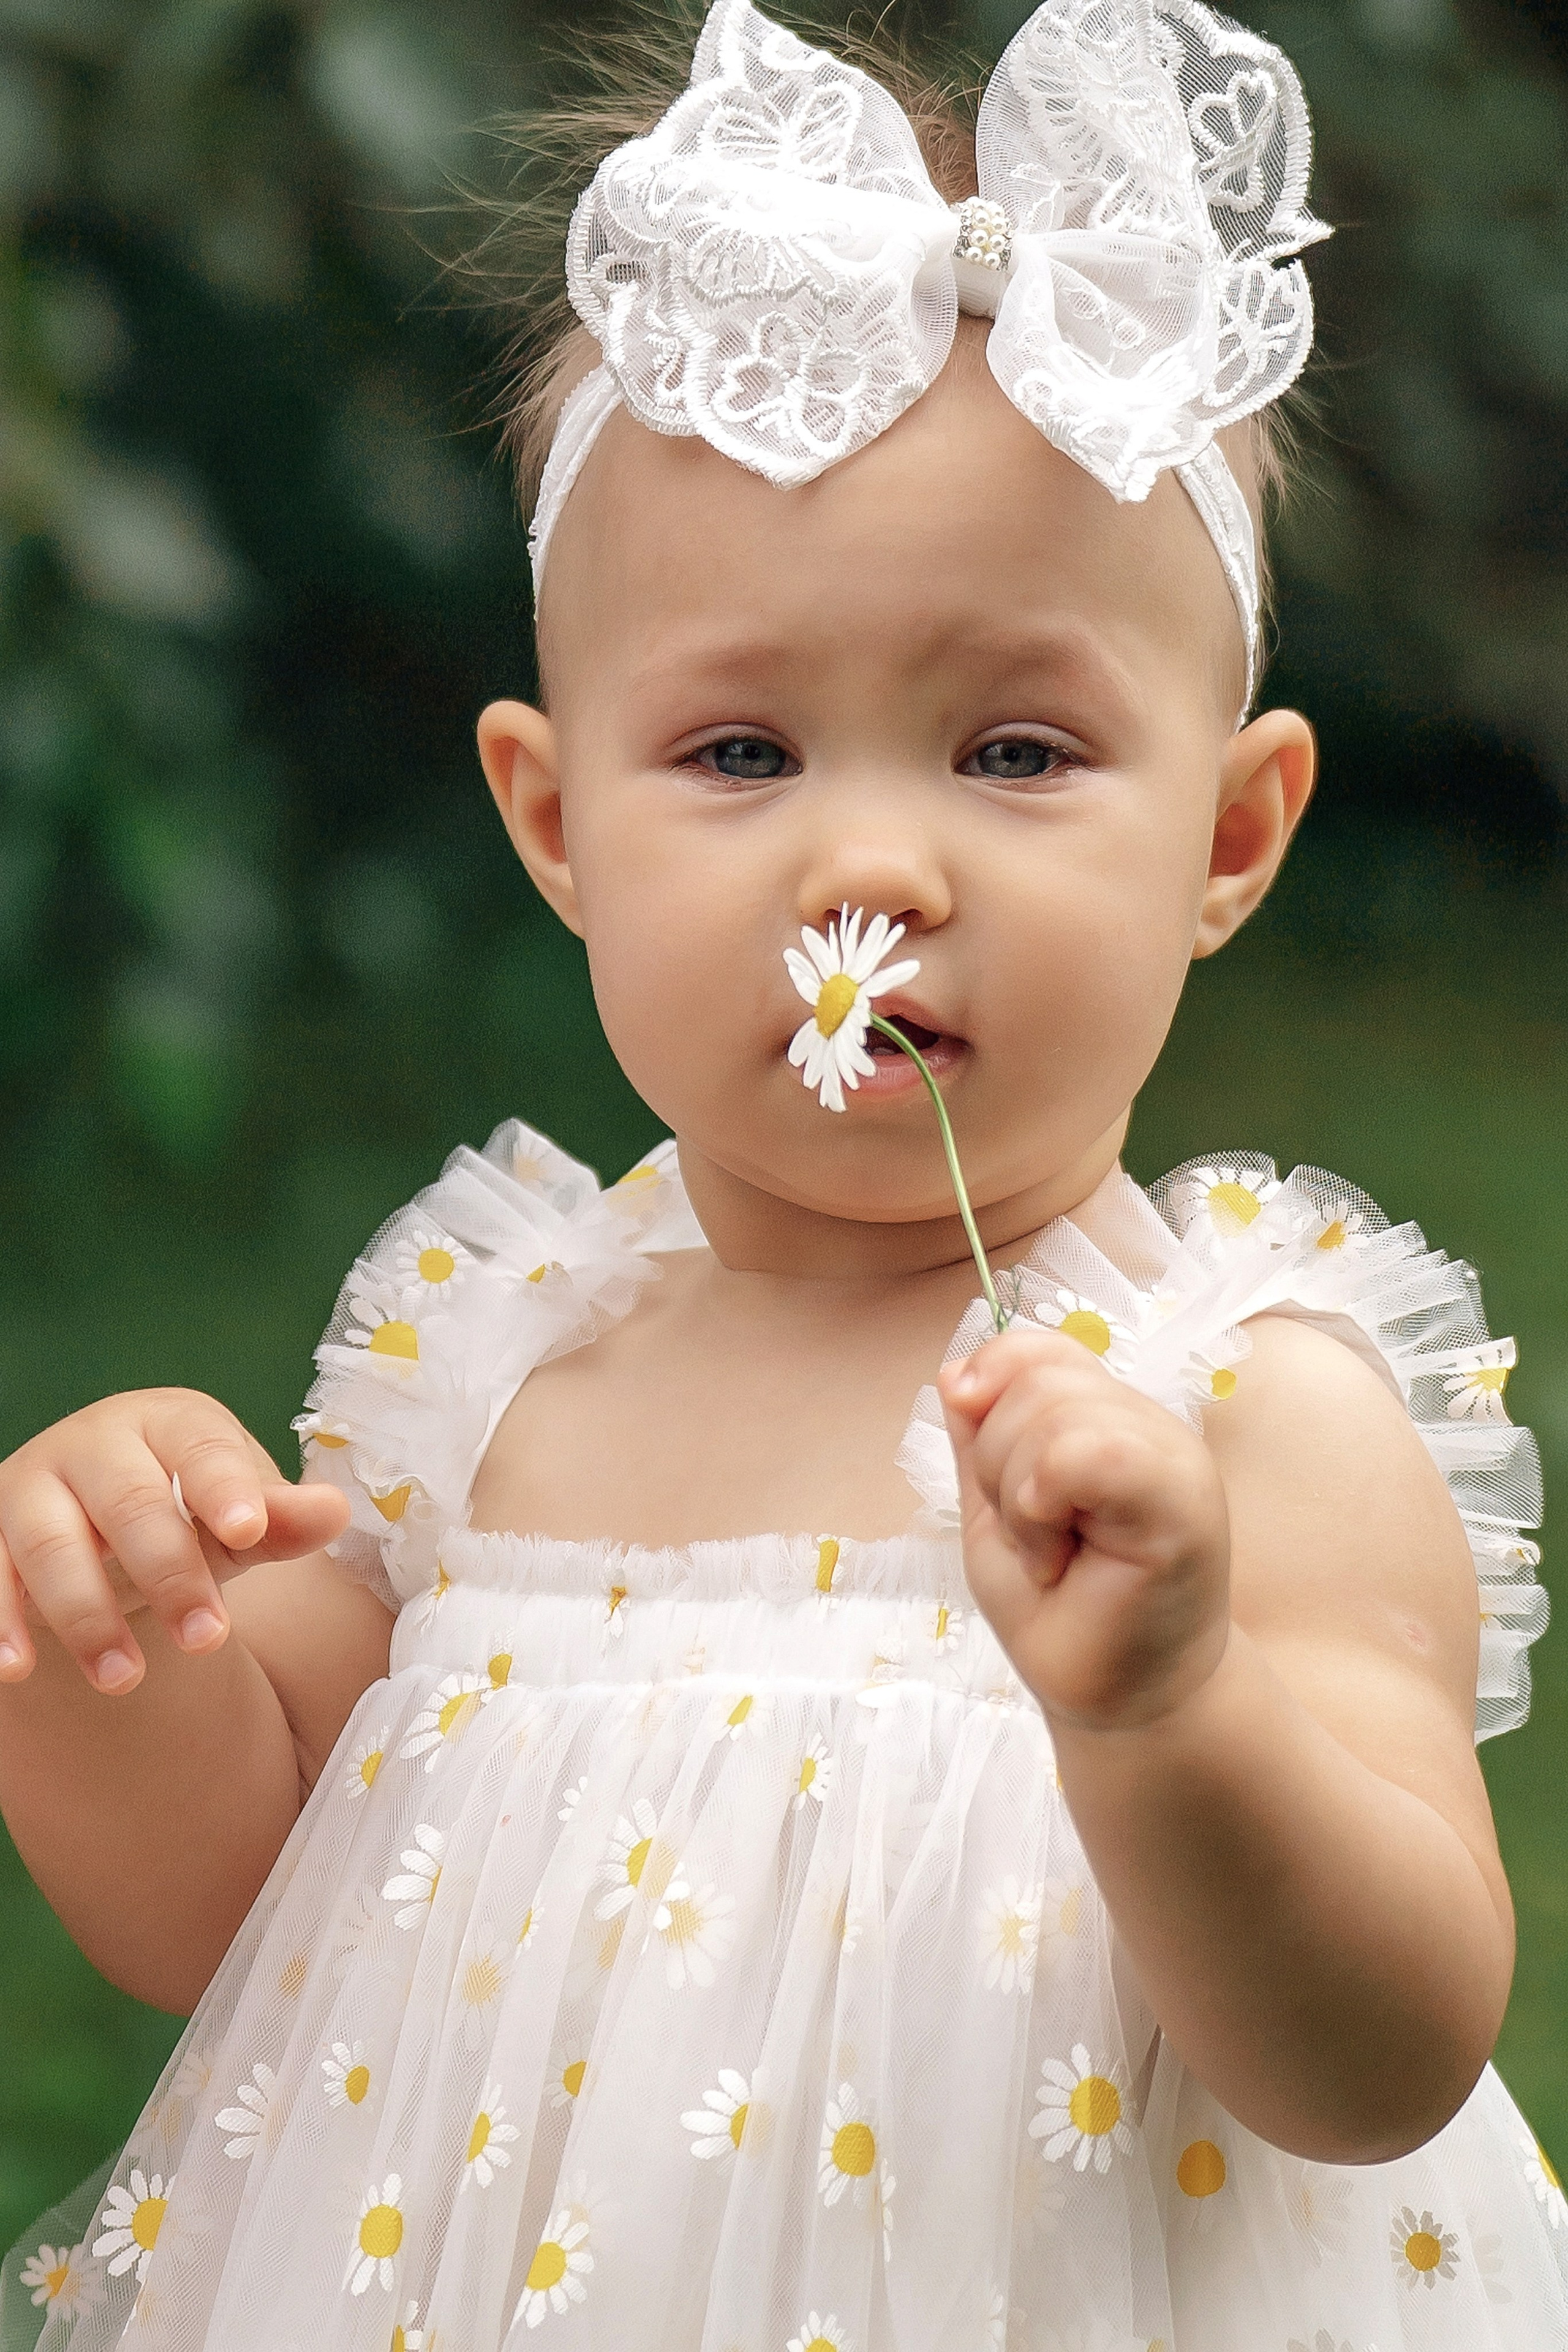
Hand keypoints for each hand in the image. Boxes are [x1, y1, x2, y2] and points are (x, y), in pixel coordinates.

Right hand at [0, 1389, 350, 1694]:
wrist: (97, 1527)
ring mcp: (32, 1485)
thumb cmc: (182, 1512)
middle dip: (170, 1573)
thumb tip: (334, 1512)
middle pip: (129, 1501)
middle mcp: (93, 1443)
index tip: (250, 1530)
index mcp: (167, 1422)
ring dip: (87, 1616)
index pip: (199, 1446)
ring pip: (52, 1544)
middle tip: (208, 1641)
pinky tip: (14, 1671)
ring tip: (124, 1680)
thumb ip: (277, 1520)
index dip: (225, 1487)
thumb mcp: (234, 1516)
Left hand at [939, 1328, 1230, 1732]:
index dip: (991, 1389)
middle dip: (998, 1466)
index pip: (1036, 1349)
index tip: (992, 1480)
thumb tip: (954, 1372)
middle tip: (1033, 1539)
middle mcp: (1147, 1422)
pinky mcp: (1185, 1501)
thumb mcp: (996, 1507)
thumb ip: (981, 1435)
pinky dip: (1046, 1505)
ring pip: (1055, 1415)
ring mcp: (1173, 1456)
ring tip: (1051, 1556)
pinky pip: (1093, 1452)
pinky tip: (1060, 1557)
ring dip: (1021, 1500)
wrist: (1115, 1699)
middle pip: (1035, 1379)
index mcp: (1106, 1415)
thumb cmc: (1060, 1610)